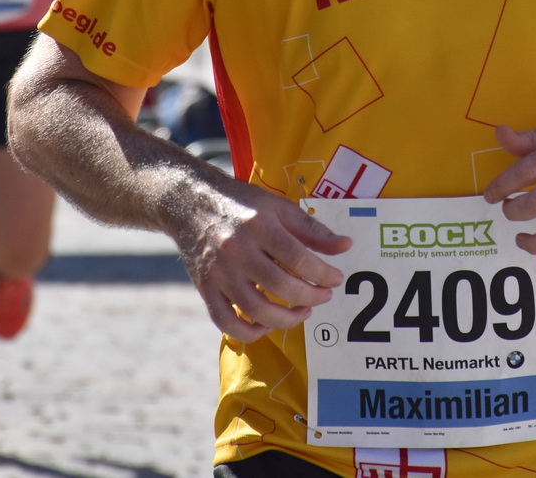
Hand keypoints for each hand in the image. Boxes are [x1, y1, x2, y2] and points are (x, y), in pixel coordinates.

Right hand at [175, 178, 352, 341]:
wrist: (189, 202)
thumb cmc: (241, 204)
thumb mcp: (278, 207)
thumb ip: (312, 229)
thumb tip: (345, 246)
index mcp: (259, 225)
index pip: (298, 258)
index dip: (322, 274)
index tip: (336, 279)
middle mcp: (236, 250)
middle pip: (280, 287)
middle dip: (310, 297)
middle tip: (324, 296)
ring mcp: (218, 272)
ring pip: (256, 310)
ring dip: (286, 319)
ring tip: (303, 311)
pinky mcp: (205, 288)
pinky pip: (226, 322)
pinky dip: (249, 332)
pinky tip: (267, 325)